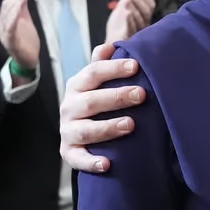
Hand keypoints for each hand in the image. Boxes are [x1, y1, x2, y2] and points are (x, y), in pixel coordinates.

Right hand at [0, 0, 39, 72]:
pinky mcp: (11, 43)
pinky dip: (12, 21)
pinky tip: (18, 13)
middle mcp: (1, 26)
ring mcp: (5, 35)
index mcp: (4, 20)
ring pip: (6, 18)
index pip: (6, 4)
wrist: (28, 59)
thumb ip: (23, 5)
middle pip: (5, 9)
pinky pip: (10, 31)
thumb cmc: (25, 38)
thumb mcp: (25, 18)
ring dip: (14, 6)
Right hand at [60, 42, 144, 172]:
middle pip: (91, 101)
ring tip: (130, 124)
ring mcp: (68, 130)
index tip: (136, 66)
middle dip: (117, 97)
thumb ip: (103, 62)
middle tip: (141, 95)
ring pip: (85, 130)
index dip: (113, 69)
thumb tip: (110, 45)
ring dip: (107, 128)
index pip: (93, 73)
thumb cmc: (98, 97)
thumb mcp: (99, 79)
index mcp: (77, 85)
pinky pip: (77, 159)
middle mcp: (69, 107)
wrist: (82, 128)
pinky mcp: (69, 152)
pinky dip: (90, 162)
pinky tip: (107, 164)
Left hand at [105, 0, 155, 43]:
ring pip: (140, 20)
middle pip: (147, 12)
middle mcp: (144, 24)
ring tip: (126, 1)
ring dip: (134, 9)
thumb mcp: (125, 5)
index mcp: (144, 15)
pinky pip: (132, 30)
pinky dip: (130, 20)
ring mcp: (137, 32)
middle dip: (138, 0)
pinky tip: (126, 13)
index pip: (150, 4)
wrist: (111, 40)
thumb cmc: (121, 23)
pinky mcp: (128, 39)